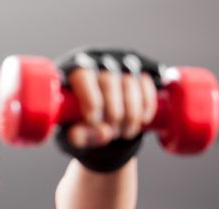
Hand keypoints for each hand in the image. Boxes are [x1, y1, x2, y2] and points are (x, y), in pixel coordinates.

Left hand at [54, 47, 163, 171]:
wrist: (100, 121)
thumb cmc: (78, 125)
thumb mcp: (73, 135)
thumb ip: (80, 137)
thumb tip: (104, 133)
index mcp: (71, 73)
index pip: (82, 77)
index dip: (90, 98)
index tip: (94, 121)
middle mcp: (96, 62)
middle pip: (108, 81)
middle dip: (113, 113)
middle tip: (112, 134)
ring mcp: (120, 64)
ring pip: (130, 82)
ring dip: (131, 113)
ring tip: (125, 133)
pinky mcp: (140, 70)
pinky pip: (147, 83)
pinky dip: (147, 104)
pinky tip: (143, 120)